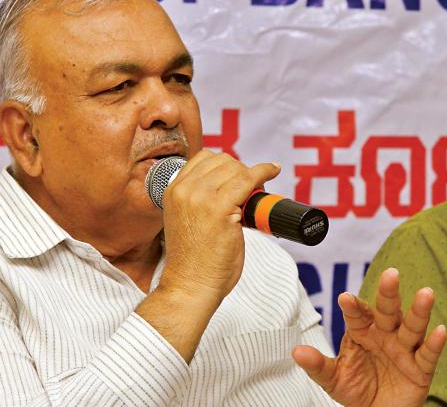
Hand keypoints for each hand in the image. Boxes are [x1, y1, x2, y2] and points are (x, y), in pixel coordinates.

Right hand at [159, 150, 280, 298]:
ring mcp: (200, 198)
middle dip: (241, 171)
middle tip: (252, 188)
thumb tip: (231, 188)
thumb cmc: (195, 261)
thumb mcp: (188, 220)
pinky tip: (273, 171)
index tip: (239, 176)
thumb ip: (199, 201)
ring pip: (236, 168)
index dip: (226, 165)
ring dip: (252, 175)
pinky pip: (249, 178)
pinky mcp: (219, 208)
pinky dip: (265, 171)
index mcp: (173, 191)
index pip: (203, 159)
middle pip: (222, 161)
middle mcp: (184, 190)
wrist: (191, 285)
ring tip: (257, 191)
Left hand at [292, 268, 446, 406]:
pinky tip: (440, 330)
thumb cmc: (356, 389)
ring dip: (420, 311)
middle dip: (389, 294)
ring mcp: (404, 350)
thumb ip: (318, 365)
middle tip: (391, 274)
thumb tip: (296, 352)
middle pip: (388, 311)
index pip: (358, 315)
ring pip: (412, 327)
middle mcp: (386, 335)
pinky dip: (435, 343)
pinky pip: (428, 354)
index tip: (344, 298)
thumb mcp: (334, 379)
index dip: (353, 307)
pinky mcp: (421, 368)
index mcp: (363, 332)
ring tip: (426, 293)